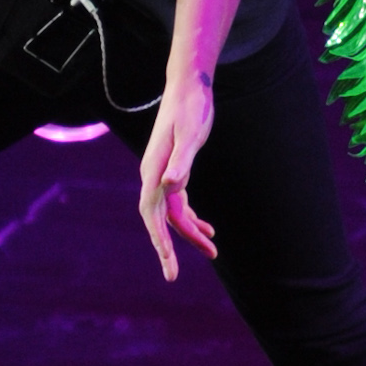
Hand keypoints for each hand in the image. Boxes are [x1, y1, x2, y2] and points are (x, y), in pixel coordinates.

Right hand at [137, 71, 216, 279]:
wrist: (189, 88)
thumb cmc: (191, 109)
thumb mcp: (191, 134)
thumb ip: (181, 161)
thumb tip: (170, 185)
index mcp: (153, 172)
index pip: (152, 215)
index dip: (159, 241)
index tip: (167, 264)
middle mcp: (154, 176)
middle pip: (158, 221)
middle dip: (167, 249)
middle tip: (173, 277)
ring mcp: (163, 175)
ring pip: (172, 215)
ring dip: (189, 235)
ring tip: (212, 252)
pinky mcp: (175, 171)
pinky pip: (179, 205)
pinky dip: (192, 219)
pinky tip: (209, 230)